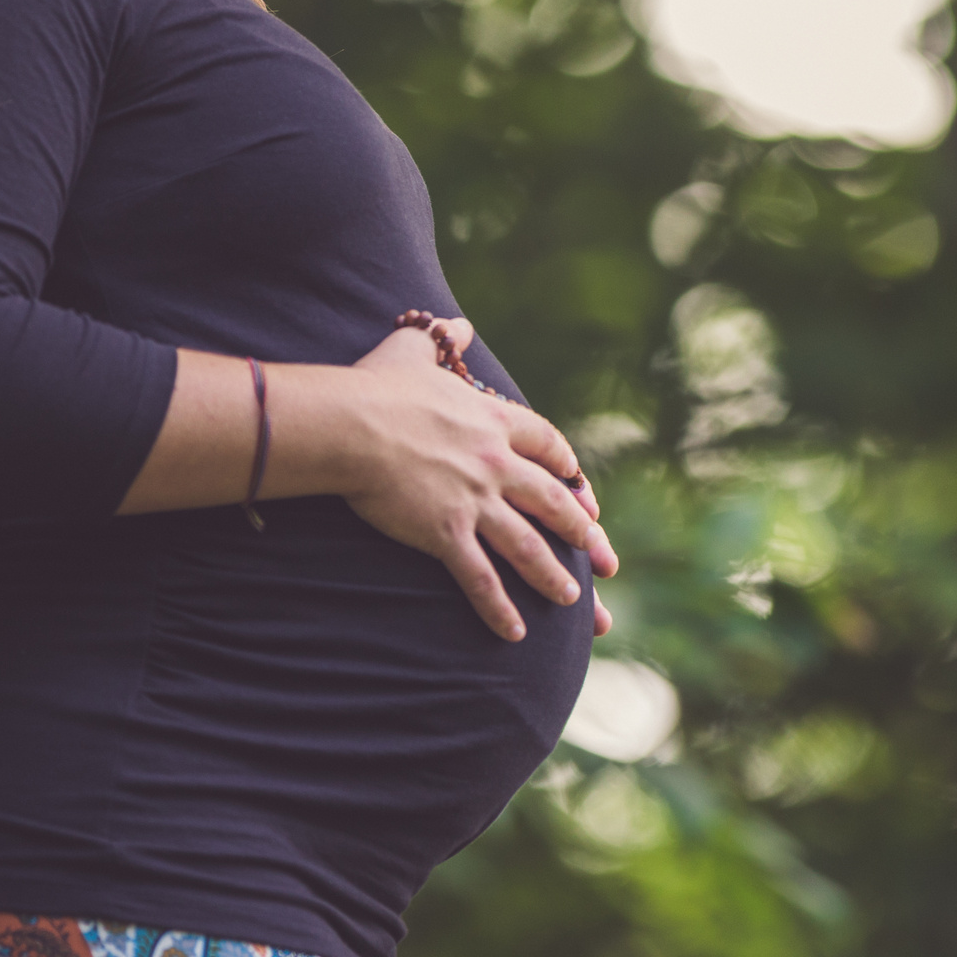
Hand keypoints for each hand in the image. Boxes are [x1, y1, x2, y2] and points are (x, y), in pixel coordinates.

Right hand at [342, 317, 620, 640]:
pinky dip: (499, 608)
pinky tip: (515, 634)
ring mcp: (475, 500)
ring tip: (573, 604)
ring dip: (553, 578)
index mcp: (493, 421)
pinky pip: (481, 579)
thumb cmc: (374, 386)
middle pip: (554, 502)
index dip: (568, 470)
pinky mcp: (446, 532)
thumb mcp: (413, 350)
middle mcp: (496, 463)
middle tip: (606, 561)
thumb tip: (459, 323)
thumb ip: (443, 337)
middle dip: (582, 534)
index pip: (547, 446)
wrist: (350, 423)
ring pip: (528, 546)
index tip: (584, 489)